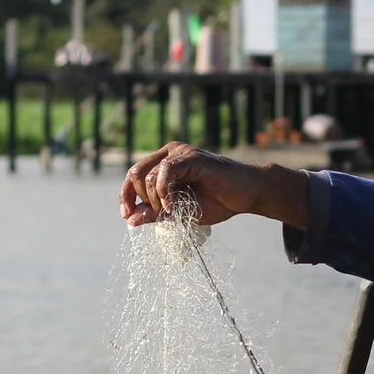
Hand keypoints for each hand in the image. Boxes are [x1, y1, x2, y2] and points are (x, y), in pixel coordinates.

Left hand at [120, 143, 305, 228]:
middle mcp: (169, 153)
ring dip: (154, 200)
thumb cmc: (218, 202)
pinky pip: (166, 171)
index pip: (133, 176)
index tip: (127, 217)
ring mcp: (180, 153)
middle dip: (140, 200)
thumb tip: (130, 221)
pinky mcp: (191, 157)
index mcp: (164, 164)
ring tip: (171, 211)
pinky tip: (172, 205)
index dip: (125, 196)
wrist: (247, 195)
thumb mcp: (180, 212)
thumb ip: (155, 213)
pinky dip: (163, 191)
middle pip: (135, 174)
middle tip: (159, 215)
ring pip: (148, 175)